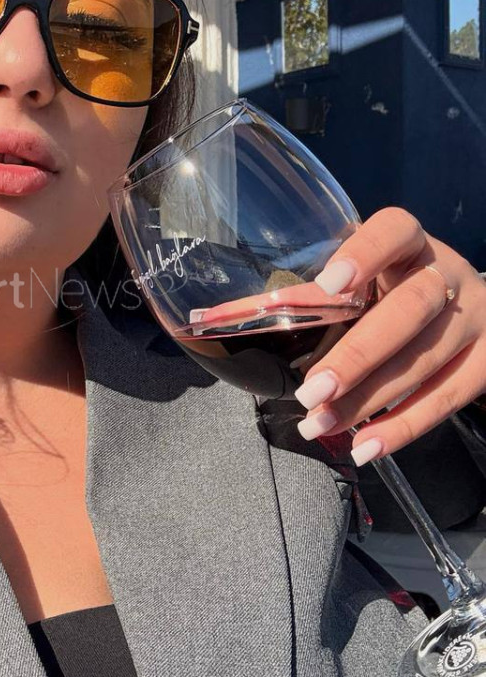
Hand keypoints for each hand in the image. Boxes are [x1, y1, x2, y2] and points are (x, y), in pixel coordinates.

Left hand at [292, 207, 485, 466]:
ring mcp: (476, 317)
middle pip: (411, 309)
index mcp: (410, 244)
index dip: (365, 253)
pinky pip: (448, 397)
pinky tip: (365, 446)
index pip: (394, 230)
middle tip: (311, 391)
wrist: (471, 309)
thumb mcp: (364, 282)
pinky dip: (404, 427)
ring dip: (369, 400)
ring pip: (425, 359)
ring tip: (322, 424)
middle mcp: (448, 274)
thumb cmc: (391, 293)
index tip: (330, 283)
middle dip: (358, 355)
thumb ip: (312, 297)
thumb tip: (218, 318)